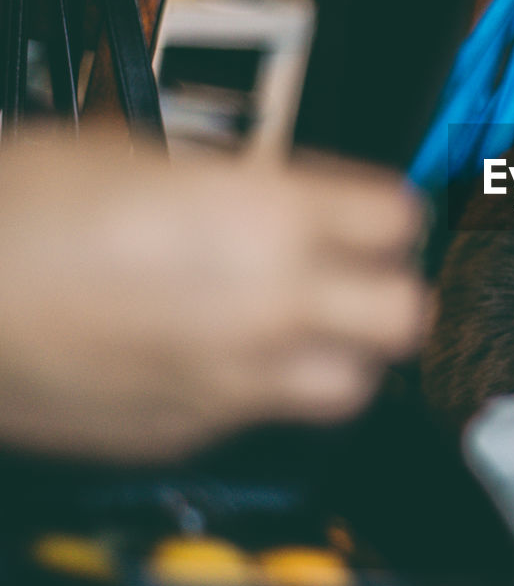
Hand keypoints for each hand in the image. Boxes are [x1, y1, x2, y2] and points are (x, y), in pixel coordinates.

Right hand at [0, 133, 430, 462]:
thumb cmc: (19, 210)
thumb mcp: (144, 156)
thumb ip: (242, 187)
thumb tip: (286, 198)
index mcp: (266, 217)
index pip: (398, 219)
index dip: (389, 212)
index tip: (374, 211)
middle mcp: (271, 303)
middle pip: (404, 315)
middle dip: (389, 290)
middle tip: (361, 273)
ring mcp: (235, 377)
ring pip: (354, 385)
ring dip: (345, 353)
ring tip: (307, 326)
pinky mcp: (192, 429)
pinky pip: (264, 414)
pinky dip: (262, 387)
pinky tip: (218, 355)